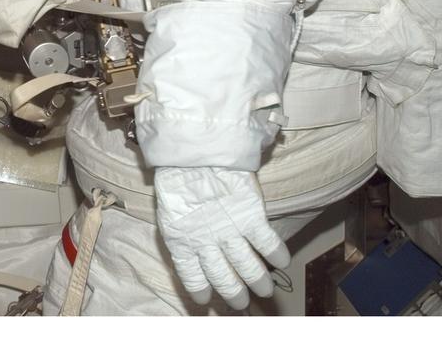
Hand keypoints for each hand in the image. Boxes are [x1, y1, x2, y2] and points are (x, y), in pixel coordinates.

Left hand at [154, 167, 289, 310]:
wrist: (193, 150)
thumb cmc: (178, 175)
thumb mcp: (172, 207)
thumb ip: (184, 230)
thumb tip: (193, 246)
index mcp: (181, 240)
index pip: (191, 276)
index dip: (200, 290)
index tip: (206, 300)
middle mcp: (205, 241)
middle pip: (223, 278)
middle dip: (234, 294)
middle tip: (242, 304)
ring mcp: (229, 231)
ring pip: (248, 267)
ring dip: (258, 281)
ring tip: (265, 291)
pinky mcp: (250, 217)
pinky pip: (267, 243)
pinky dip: (276, 255)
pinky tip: (281, 262)